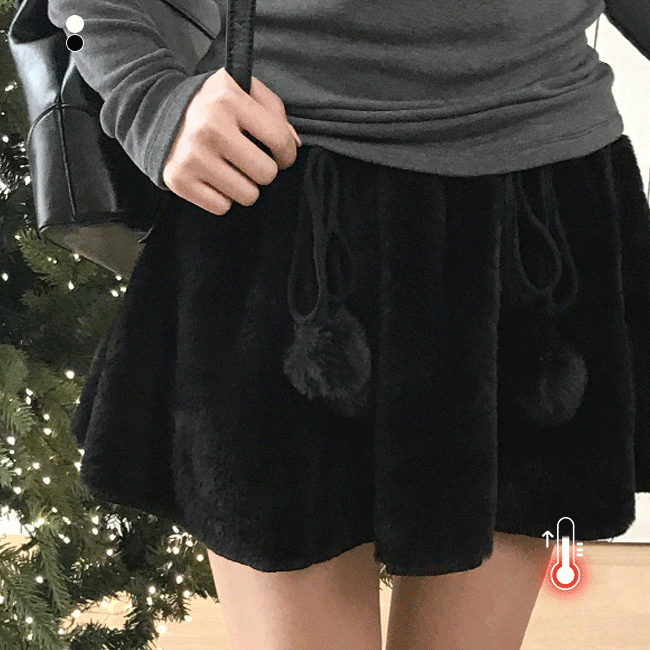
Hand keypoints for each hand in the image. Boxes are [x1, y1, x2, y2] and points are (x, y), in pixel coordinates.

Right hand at [162, 66, 300, 214]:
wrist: (153, 111)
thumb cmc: (210, 103)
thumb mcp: (241, 89)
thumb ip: (274, 111)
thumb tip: (293, 145)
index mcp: (228, 99)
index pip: (280, 140)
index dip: (287, 153)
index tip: (279, 154)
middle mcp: (209, 128)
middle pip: (266, 174)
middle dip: (263, 170)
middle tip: (250, 161)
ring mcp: (192, 157)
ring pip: (247, 195)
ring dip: (244, 186)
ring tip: (231, 169)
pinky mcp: (179, 180)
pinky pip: (222, 207)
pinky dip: (222, 197)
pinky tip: (213, 178)